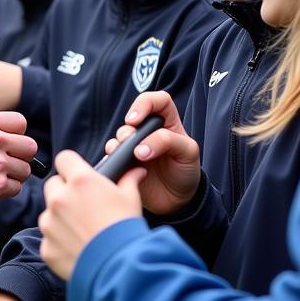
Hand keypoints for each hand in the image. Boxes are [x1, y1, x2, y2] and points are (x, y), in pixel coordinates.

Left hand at [39, 149, 143, 279]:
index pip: (64, 159)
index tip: (77, 175)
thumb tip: (136, 170)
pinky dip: (60, 242)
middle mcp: (59, 198)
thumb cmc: (125, 229)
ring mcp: (49, 223)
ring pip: (49, 213)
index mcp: (80, 181)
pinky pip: (49, 239)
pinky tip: (78, 248)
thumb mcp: (131, 199)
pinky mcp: (46, 246)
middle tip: (82, 205)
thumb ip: (128, 180)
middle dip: (64, 192)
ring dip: (60, 218)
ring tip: (83, 231)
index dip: (72, 166)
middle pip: (53, 185)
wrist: (119, 267)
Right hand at [102, 90, 200, 214]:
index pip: (156, 101)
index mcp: (167, 122)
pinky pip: (111, 155)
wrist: (177, 200)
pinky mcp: (125, 162)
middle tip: (130, 143)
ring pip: (118, 136)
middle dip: (128, 130)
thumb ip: (168, 142)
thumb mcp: (188, 153)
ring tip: (128, 158)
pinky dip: (112, 158)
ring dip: (119, 145)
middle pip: (131, 119)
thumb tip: (140, 148)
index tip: (136, 120)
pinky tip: (120, 166)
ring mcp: (135, 146)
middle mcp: (148, 131)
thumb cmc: (186, 171)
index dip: (144, 104)